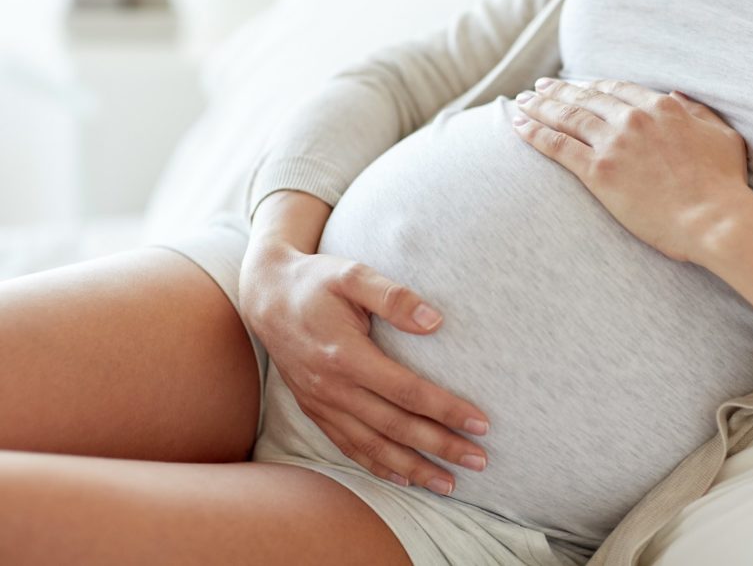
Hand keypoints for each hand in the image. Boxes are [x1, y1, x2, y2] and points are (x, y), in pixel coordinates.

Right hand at [239, 242, 489, 495]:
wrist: (266, 296)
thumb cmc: (316, 282)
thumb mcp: (353, 275)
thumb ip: (393, 296)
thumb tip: (434, 321)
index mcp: (346, 355)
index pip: (407, 391)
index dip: (446, 410)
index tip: (480, 423)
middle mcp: (333, 387)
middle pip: (396, 427)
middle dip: (441, 447)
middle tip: (479, 460)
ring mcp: (322, 404)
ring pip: (374, 446)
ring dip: (414, 468)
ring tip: (450, 484)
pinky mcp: (315, 410)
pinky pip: (349, 447)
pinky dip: (379, 466)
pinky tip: (405, 478)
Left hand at [511, 78, 751, 263]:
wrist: (714, 218)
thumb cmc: (724, 184)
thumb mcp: (722, 136)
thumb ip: (698, 112)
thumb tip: (677, 95)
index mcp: (662, 107)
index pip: (616, 89)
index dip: (591, 86)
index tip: (576, 86)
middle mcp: (633, 119)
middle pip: (585, 99)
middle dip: (558, 91)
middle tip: (538, 88)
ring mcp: (614, 144)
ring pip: (567, 117)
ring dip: (540, 107)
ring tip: (522, 102)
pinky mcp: (598, 172)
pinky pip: (558, 146)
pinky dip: (535, 133)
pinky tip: (519, 126)